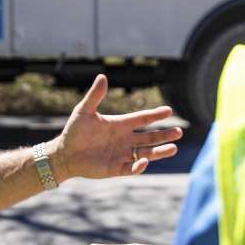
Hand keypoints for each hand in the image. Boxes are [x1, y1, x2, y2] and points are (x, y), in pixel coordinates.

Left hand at [50, 75, 182, 180]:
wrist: (64, 154)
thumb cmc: (74, 132)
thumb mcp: (84, 111)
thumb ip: (94, 96)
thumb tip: (102, 76)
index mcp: (120, 124)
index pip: (142, 118)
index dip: (155, 115)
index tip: (169, 111)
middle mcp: (125, 139)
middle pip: (150, 137)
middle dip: (164, 135)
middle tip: (179, 132)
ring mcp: (122, 154)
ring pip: (146, 153)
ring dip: (159, 151)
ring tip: (173, 148)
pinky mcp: (116, 168)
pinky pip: (131, 168)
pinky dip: (138, 166)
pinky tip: (143, 162)